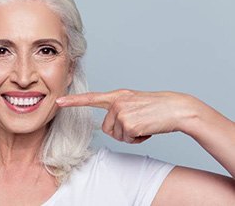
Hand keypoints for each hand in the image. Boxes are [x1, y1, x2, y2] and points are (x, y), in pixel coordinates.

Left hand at [56, 89, 203, 143]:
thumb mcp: (135, 102)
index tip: (58, 102)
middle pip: (106, 128)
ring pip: (116, 135)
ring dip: (130, 135)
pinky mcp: (128, 123)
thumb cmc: (157, 108)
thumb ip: (119, 109)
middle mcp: (117, 102)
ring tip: (144, 124)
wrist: (177, 108)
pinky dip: (138, 139)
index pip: (91, 98)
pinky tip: (147, 129)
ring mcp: (122, 112)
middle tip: (138, 124)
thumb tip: (109, 126)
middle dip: (121, 131)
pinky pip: (127, 139)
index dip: (73, 101)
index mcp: (118, 96)